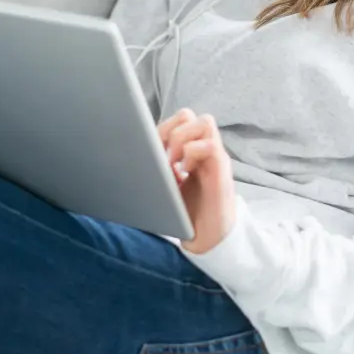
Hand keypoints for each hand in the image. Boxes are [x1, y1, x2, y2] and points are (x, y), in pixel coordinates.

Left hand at [158, 109, 236, 254]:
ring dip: (182, 138)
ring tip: (173, 161)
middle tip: (162, 154)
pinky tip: (184, 171)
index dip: (161, 127)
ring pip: (204, 121)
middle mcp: (204, 149)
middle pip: (190, 114)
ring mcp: (214, 158)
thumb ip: (159, 168)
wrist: (209, 239)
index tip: (148, 147)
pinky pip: (210, 146)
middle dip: (171, 129)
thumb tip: (133, 155)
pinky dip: (193, 153)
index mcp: (191, 150)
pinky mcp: (220, 171)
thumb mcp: (167, 185)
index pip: (179, 120)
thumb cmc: (187, 212)